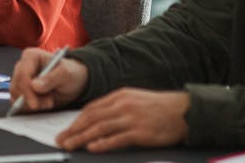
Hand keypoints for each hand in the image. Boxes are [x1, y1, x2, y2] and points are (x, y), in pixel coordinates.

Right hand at [9, 47, 89, 114]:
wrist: (73, 83)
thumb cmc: (70, 73)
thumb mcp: (66, 74)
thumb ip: (51, 79)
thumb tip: (34, 86)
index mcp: (31, 56)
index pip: (22, 74)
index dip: (26, 91)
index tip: (35, 104)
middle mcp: (22, 66)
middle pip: (17, 86)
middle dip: (32, 99)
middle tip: (49, 103)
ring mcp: (20, 80)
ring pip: (16, 96)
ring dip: (32, 104)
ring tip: (49, 101)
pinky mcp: (21, 92)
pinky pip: (18, 103)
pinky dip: (29, 107)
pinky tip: (42, 104)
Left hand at [55, 88, 188, 151]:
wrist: (183, 111)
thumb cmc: (159, 108)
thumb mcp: (135, 100)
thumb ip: (116, 107)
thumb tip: (97, 118)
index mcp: (120, 96)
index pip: (91, 108)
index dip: (76, 120)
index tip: (66, 130)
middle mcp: (123, 105)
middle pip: (91, 118)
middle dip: (74, 130)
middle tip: (61, 140)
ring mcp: (131, 118)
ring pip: (99, 128)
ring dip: (81, 138)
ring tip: (70, 145)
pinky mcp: (140, 132)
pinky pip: (117, 138)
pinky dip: (102, 143)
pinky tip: (92, 147)